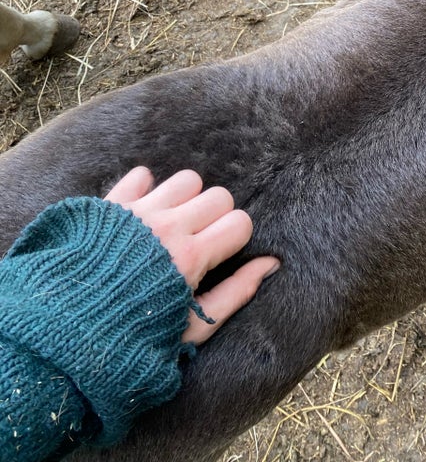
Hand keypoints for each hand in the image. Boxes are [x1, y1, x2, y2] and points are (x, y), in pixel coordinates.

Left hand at [104, 166, 278, 343]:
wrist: (67, 333)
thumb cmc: (136, 337)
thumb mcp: (193, 328)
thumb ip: (236, 294)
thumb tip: (271, 263)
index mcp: (191, 258)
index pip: (239, 221)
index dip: (236, 238)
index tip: (220, 255)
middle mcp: (167, 228)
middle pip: (217, 195)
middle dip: (215, 216)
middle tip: (198, 242)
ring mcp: (138, 213)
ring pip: (186, 179)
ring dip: (186, 198)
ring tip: (172, 225)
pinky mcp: (111, 206)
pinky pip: (141, 175)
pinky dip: (147, 188)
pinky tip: (142, 215)